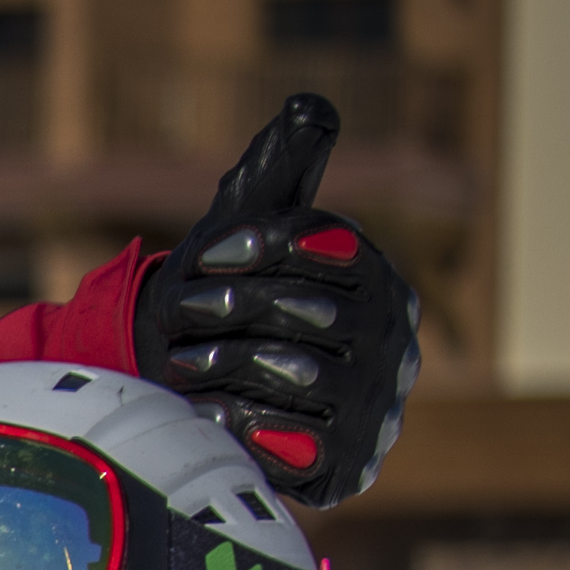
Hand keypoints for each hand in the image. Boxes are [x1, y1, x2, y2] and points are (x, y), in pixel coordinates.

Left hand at [143, 97, 421, 509]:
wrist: (211, 406)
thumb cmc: (228, 308)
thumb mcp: (246, 235)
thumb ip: (280, 173)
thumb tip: (310, 104)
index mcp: (377, 280)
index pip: (328, 245)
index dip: (261, 246)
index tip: (204, 256)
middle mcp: (394, 342)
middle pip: (309, 307)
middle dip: (230, 308)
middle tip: (176, 318)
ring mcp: (378, 406)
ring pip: (297, 370)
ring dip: (224, 364)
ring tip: (183, 367)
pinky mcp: (350, 465)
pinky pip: (293, 438)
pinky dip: (238, 421)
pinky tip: (205, 414)